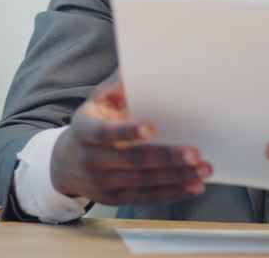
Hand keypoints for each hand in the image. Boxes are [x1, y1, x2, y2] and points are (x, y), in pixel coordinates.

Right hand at [50, 74, 212, 205]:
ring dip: (176, 177)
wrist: (65, 163)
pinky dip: (172, 193)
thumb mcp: (96, 102)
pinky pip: (146, 198)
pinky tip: (193, 186)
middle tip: (194, 153)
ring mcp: (102, 183)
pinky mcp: (115, 199)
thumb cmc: (91, 123)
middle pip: (132, 160)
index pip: (105, 133)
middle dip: (165, 157)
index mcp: (85, 130)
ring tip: (203, 169)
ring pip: (143, 182)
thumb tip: (130, 70)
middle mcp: (91, 159)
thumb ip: (115, 87)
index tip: (152, 128)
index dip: (127, 132)